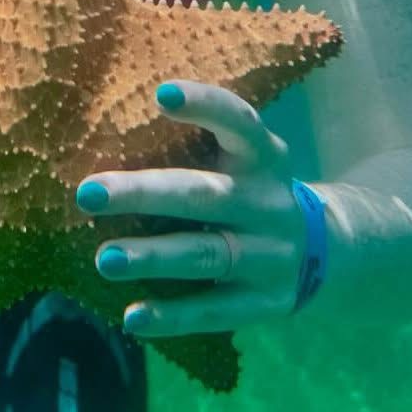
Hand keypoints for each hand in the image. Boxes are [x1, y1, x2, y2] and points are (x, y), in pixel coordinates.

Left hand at [76, 80, 308, 336]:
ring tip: (104, 259)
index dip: (203, 106)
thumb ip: (192, 140)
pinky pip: (215, 311)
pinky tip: (131, 316)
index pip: (237, 122)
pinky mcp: (265, 302)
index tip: (161, 94)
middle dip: (143, 193)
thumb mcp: (240, 155)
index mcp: (262, 155)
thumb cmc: (247, 184)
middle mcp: (268, 202)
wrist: (324, 246)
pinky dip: (173, 316)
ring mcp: (270, 255)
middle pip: (203, 195)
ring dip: (153, 258)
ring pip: (206, 254)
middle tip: (87, 193)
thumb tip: (102, 122)